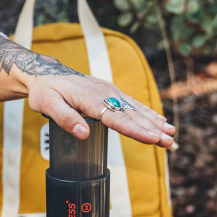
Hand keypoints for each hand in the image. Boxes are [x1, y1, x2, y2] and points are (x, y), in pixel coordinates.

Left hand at [27, 74, 174, 147]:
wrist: (45, 74)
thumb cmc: (45, 92)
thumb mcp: (48, 105)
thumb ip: (66, 119)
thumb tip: (84, 134)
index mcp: (91, 99)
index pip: (116, 118)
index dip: (135, 130)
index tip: (151, 138)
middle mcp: (105, 94)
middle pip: (131, 115)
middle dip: (152, 130)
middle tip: (169, 142)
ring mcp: (110, 92)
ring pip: (135, 109)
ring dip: (154, 122)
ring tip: (171, 134)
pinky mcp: (110, 92)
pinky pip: (132, 104)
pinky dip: (147, 113)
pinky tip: (159, 120)